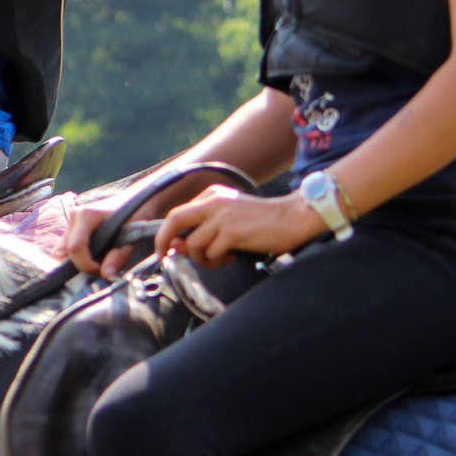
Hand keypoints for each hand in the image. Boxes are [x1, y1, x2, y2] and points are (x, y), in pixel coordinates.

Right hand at [54, 194, 141, 277]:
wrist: (138, 198)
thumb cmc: (135, 212)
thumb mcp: (132, 235)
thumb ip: (118, 256)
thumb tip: (106, 275)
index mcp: (86, 215)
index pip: (75, 248)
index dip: (86, 265)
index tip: (101, 270)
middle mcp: (75, 216)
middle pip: (66, 251)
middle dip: (81, 264)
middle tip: (100, 267)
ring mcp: (72, 220)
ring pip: (64, 250)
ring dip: (79, 260)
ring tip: (98, 260)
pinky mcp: (74, 226)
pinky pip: (68, 246)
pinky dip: (78, 255)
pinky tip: (94, 254)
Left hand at [155, 186, 325, 266]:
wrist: (292, 217)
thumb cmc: (262, 220)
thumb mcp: (228, 216)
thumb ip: (203, 227)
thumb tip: (177, 245)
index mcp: (211, 195)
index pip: (177, 213)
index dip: (166, 232)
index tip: (166, 247)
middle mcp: (213, 202)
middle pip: (174, 220)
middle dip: (163, 241)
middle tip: (165, 256)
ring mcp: (222, 217)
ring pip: (194, 244)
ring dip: (201, 258)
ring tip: (218, 258)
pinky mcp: (232, 232)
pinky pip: (212, 253)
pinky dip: (216, 260)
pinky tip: (230, 257)